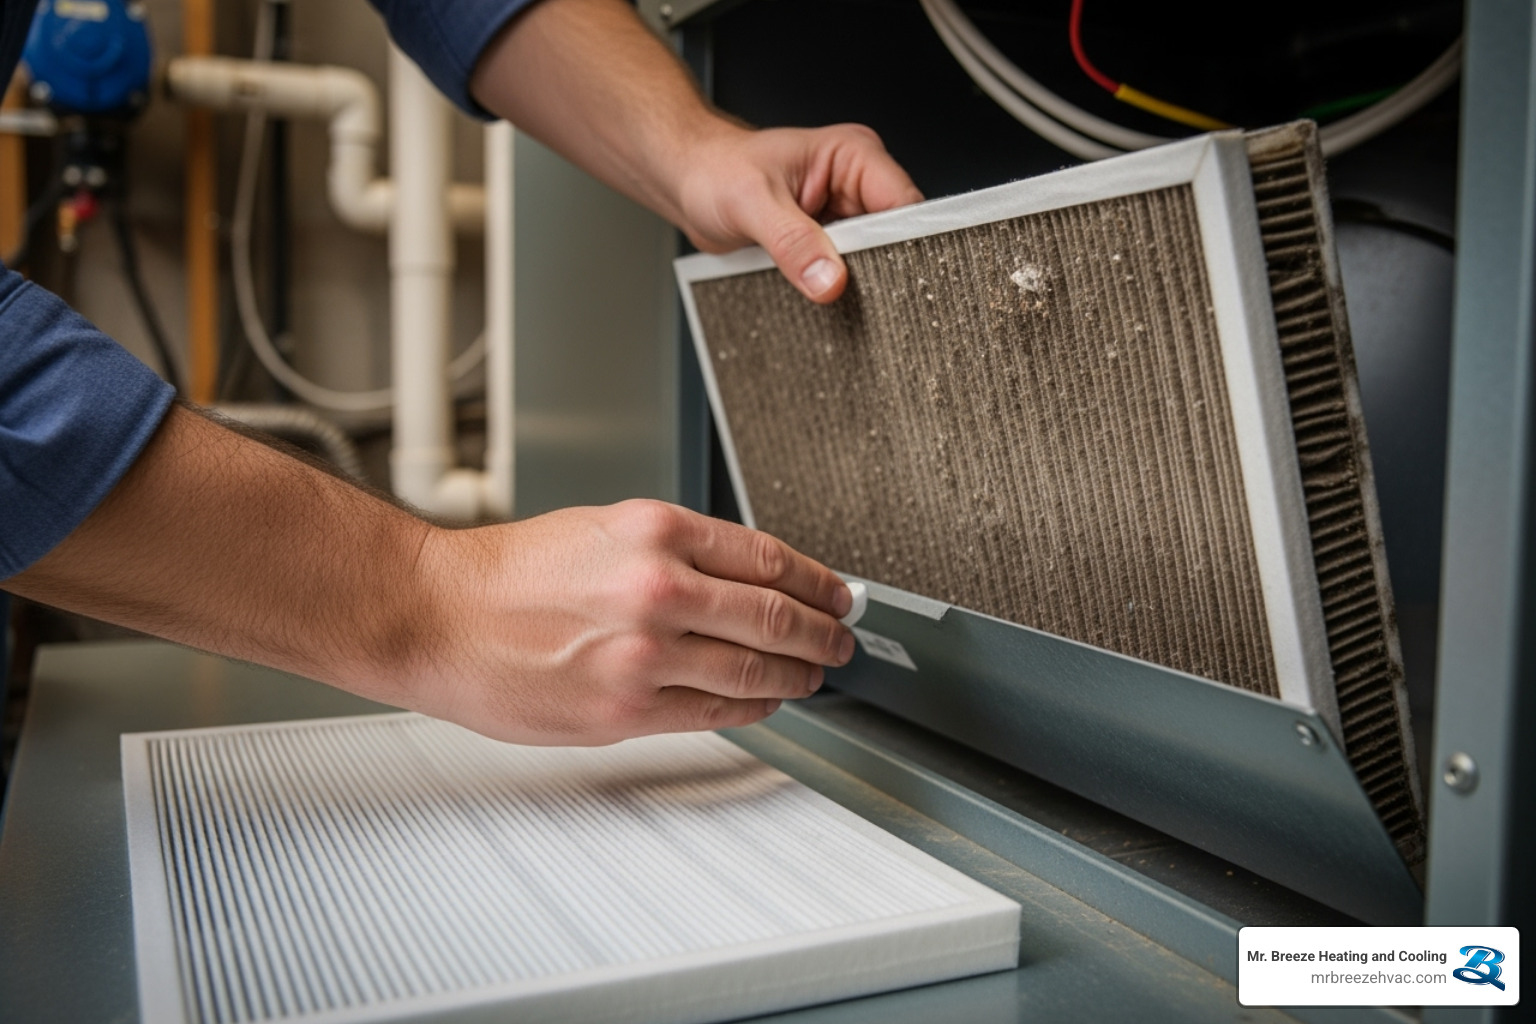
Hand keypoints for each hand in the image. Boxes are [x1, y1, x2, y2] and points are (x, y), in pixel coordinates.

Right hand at [406, 499, 856, 744]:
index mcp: (655, 531)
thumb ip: (679, 551)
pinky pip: (716, 714)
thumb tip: (748, 580)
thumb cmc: (507, 573)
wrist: (437, 616)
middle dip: (825, 631)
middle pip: (777, 615)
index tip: (837, 591)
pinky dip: (755, 707)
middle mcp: (658, 588)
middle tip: (843, 638)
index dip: (818, 579)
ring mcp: (645, 654)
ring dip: (800, 674)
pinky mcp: (626, 710)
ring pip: (756, 669)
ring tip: (816, 674)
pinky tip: (768, 701)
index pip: (769, 557)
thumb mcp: (603, 527)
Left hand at [675, 123, 923, 302]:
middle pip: (895, 237)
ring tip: (828, 294)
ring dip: (855, 283)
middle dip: (878, 270)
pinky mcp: (828, 242)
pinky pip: (846, 273)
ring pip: (874, 261)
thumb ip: (792, 242)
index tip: (890, 279)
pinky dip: (834, 288)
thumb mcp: (752, 203)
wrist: (688, 182)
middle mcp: (855, 184)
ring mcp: (844, 215)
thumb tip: (828, 279)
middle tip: (853, 295)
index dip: (902, 242)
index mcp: (852, 155)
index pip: (903, 202)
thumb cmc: (715, 170)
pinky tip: (818, 296)